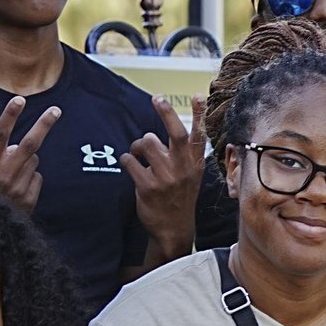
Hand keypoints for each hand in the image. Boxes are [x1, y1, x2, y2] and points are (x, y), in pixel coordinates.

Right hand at [0, 96, 58, 210]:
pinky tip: (17, 188)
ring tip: (10, 175)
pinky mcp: (29, 199)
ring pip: (33, 161)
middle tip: (56, 110)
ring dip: (26, 162)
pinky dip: (29, 178)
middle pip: (30, 144)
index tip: (19, 100)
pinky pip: (37, 178)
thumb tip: (11, 147)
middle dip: (43, 124)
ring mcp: (19, 187)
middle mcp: (4, 174)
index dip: (9, 116)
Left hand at [123, 96, 205, 254]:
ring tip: (138, 155)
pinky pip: (129, 160)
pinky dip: (126, 160)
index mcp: (195, 164)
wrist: (173, 229)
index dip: (199, 115)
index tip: (199, 96)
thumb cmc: (179, 198)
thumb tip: (167, 132)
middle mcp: (183, 169)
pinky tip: (130, 167)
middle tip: (157, 98)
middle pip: (175, 133)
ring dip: (137, 146)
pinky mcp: (147, 186)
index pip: (199, 135)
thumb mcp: (191, 176)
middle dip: (165, 112)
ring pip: (146, 143)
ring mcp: (166, 178)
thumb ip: (184, 156)